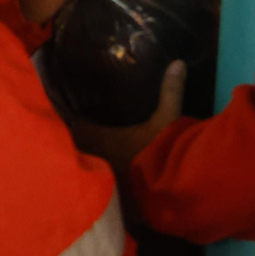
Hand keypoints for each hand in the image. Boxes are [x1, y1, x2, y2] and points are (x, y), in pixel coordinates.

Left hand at [70, 60, 186, 174]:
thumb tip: (177, 62)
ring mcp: (108, 177)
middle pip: (80, 148)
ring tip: (95, 150)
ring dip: (91, 160)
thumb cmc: (163, 147)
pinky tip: (112, 172)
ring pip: (90, 167)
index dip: (76, 123)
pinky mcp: (118, 193)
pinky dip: (104, 177)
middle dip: (81, 141)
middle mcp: (100, 158)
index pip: (78, 129)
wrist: (173, 184)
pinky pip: (104, 182)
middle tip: (85, 130)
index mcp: (105, 139)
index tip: (77, 115)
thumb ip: (170, 90)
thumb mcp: (168, 117)